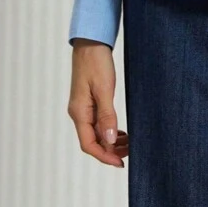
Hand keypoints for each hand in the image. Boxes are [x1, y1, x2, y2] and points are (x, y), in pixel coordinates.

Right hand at [68, 38, 128, 166]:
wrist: (91, 43)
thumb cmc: (96, 62)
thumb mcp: (104, 89)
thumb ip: (107, 116)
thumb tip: (109, 141)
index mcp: (79, 112)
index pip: (88, 144)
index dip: (104, 156)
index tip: (120, 163)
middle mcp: (78, 113)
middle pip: (92, 142)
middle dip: (109, 151)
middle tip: (129, 154)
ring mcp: (83, 108)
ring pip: (95, 133)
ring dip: (110, 142)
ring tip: (128, 144)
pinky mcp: (89, 102)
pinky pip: (97, 123)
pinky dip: (109, 130)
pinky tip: (120, 132)